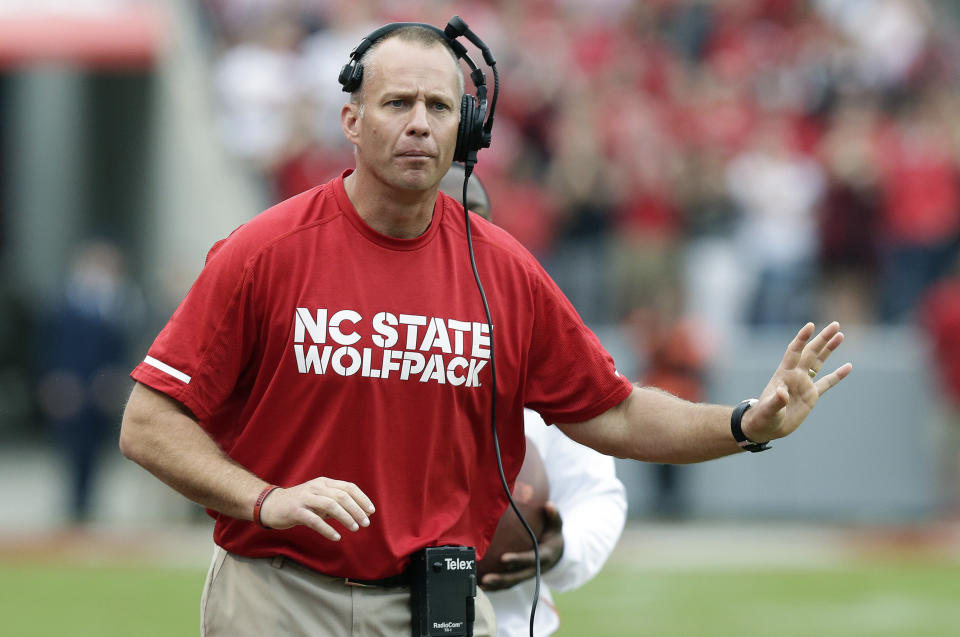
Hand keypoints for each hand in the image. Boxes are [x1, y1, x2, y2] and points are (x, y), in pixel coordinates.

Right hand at [258, 477, 375, 540]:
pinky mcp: (296, 511)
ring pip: (331, 505)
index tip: (371, 511)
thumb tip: (356, 512)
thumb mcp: (318, 498)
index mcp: (324, 483)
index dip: (362, 499)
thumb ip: (335, 502)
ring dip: (346, 517)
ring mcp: (306, 498)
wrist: (271, 505)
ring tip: (355, 528)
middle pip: (342, 496)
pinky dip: (327, 529)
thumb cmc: (299, 503)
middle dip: (356, 510)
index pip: (348, 487)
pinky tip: (336, 537)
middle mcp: (316, 487)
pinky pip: (315, 520)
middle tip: (365, 523)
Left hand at [480, 502, 563, 590]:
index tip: (503, 559)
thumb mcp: (557, 526)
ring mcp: (527, 575)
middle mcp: (536, 569)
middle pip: (517, 577)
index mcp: (544, 556)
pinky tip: (481, 587)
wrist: (558, 553)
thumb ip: (554, 516)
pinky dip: (496, 588)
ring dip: (496, 586)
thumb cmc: (553, 536)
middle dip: (502, 579)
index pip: (530, 559)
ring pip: (511, 583)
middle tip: (485, 579)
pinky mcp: (521, 577)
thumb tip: (549, 505)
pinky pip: (508, 585)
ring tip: (479, 586)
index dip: (517, 560)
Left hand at [742, 322, 852, 442]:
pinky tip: (848, 366)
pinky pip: (827, 383)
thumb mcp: (768, 409)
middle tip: (835, 324)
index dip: (802, 339)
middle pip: (811, 352)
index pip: (794, 352)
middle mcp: (795, 375)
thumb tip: (782, 393)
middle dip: (822, 338)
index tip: (810, 325)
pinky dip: (837, 375)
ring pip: (819, 362)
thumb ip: (776, 401)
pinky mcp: (811, 395)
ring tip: (841, 335)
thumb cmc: (763, 417)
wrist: (766, 427)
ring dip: (829, 349)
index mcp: (784, 374)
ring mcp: (804, 384)